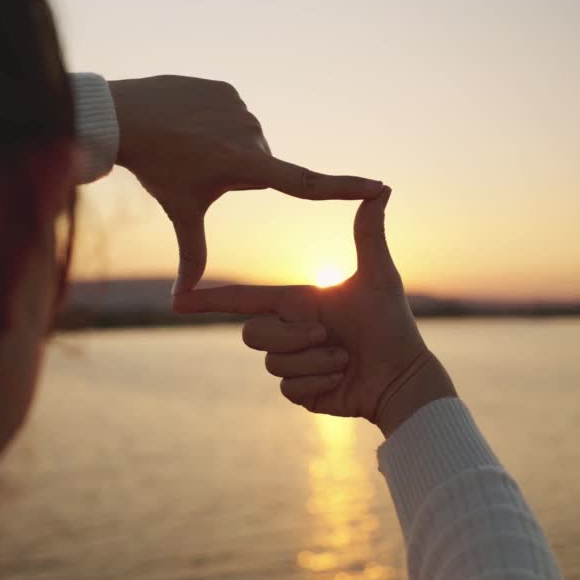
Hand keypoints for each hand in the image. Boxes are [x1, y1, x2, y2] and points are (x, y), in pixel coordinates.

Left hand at [108, 75, 384, 293]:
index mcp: (246, 167)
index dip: (344, 189)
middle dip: (237, 172)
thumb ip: (191, 254)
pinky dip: (215, 121)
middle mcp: (251, 135)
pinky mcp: (228, 89)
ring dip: (226, 146)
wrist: (126, 118)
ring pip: (246, 139)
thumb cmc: (157, 170)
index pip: (305, 184)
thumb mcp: (180, 211)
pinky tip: (188, 122)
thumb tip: (181, 299)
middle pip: (260, 165)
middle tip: (199, 168)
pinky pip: (231, 113)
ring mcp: (240, 108)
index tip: (379, 186)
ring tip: (191, 145)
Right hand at [172, 189, 456, 435]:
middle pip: (252, 334)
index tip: (177, 299)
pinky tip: (341, 378)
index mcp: (295, 301)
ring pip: (272, 364)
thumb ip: (369, 235)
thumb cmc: (393, 325)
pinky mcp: (300, 391)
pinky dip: (318, 383)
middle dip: (291, 336)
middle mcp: (288, 331)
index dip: (208, 299)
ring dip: (315, 361)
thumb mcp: (378, 276)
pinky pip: (289, 389)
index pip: (241, 299)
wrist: (402, 376)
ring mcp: (292, 363)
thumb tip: (381, 188)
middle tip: (328, 334)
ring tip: (343, 357)